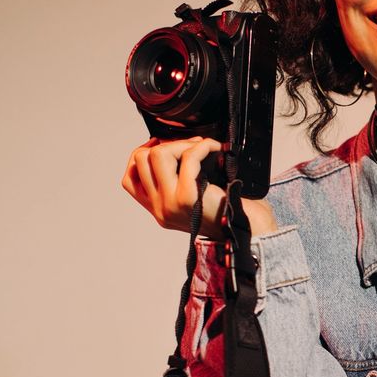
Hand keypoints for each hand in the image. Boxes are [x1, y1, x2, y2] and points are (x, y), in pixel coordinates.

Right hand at [122, 136, 277, 237]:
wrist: (247, 233)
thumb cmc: (229, 214)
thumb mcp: (195, 199)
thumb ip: (177, 182)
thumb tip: (173, 146)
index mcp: (159, 211)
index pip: (129, 180)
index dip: (142, 156)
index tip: (162, 146)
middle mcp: (159, 210)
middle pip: (141, 160)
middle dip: (166, 143)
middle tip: (190, 145)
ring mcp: (169, 204)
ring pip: (157, 155)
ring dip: (181, 143)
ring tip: (202, 148)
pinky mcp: (187, 197)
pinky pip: (188, 158)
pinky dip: (203, 146)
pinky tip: (216, 149)